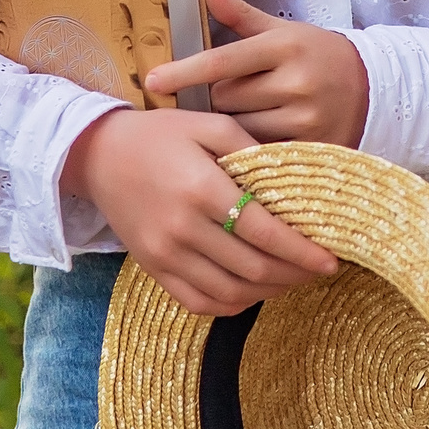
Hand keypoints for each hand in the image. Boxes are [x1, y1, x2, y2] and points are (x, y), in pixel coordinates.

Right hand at [61, 106, 337, 316]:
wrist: (97, 155)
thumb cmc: (160, 134)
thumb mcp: (209, 124)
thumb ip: (251, 150)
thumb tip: (293, 181)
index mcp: (201, 188)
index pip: (264, 232)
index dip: (302, 252)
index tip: (330, 259)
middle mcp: (183, 228)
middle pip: (253, 269)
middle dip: (294, 274)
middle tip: (318, 270)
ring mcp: (165, 254)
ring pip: (230, 293)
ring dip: (268, 292)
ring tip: (291, 278)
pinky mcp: (153, 269)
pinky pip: (199, 302)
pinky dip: (233, 304)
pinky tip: (253, 290)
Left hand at [143, 0, 369, 148]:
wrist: (372, 88)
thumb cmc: (316, 55)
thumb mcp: (282, 30)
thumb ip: (240, 15)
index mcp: (284, 46)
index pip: (222, 61)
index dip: (184, 71)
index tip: (153, 80)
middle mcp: (296, 82)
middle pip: (225, 99)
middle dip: (218, 98)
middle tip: (233, 95)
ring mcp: (305, 118)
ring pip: (240, 128)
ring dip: (232, 124)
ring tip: (248, 115)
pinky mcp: (312, 147)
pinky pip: (261, 152)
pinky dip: (250, 147)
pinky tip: (253, 139)